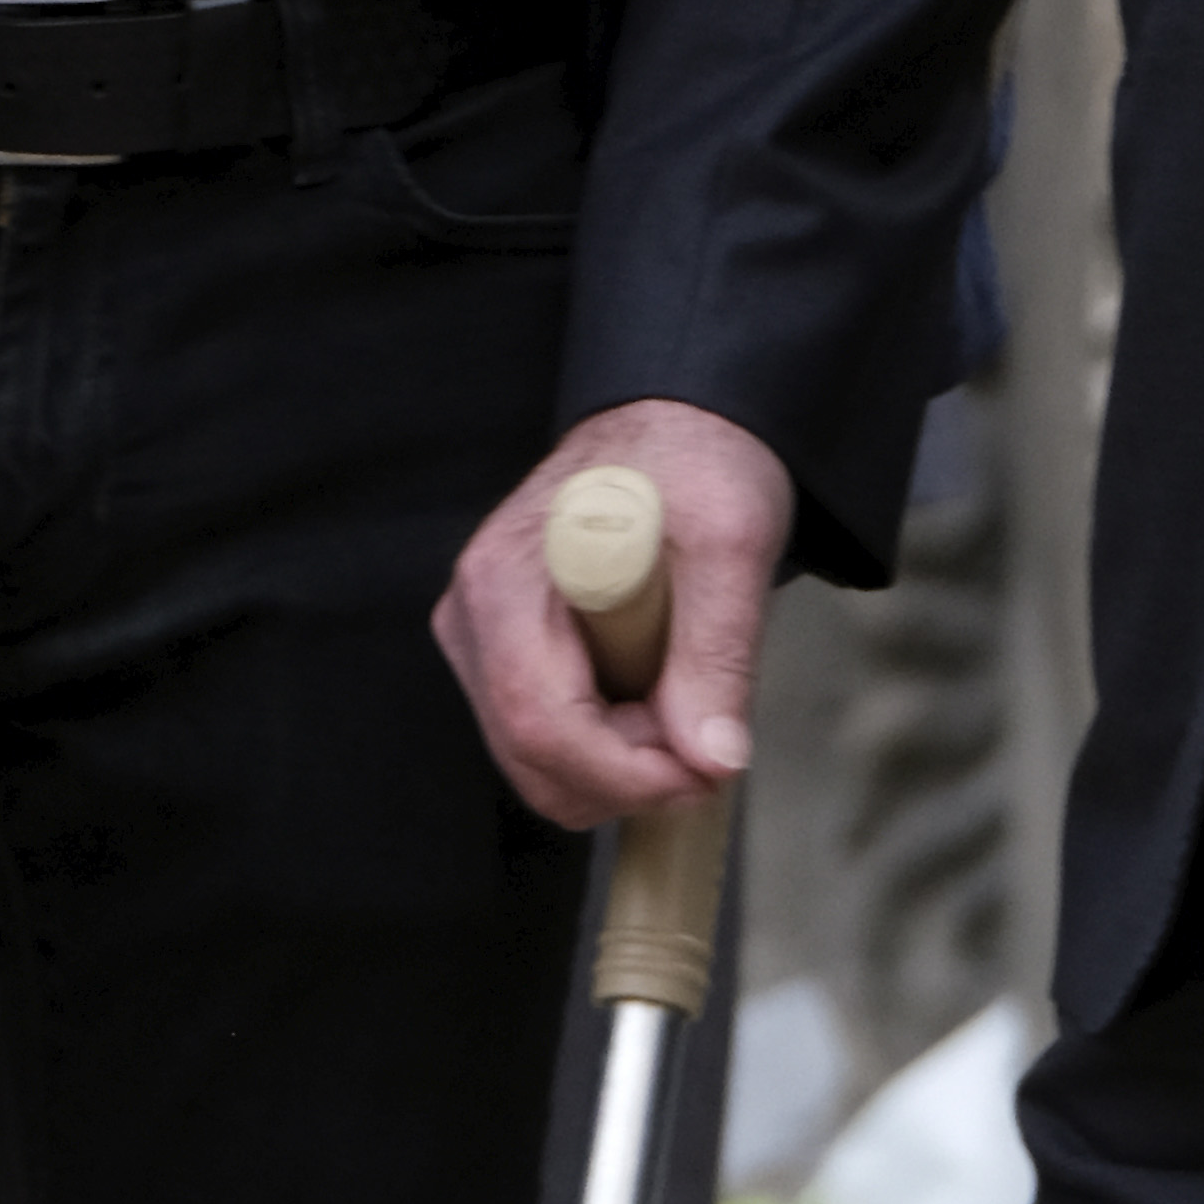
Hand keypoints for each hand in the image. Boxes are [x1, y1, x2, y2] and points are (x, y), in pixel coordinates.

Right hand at [435, 397, 793, 829]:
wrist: (678, 426)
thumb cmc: (695, 464)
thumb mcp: (731, 545)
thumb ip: (718, 653)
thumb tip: (711, 759)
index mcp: (506, 581)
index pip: (540, 722)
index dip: (624, 773)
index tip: (701, 775)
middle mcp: (472, 614)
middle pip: (529, 757)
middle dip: (625, 777)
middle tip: (705, 743)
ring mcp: (481, 638)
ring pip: (535, 762)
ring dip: (619, 767)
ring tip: (685, 706)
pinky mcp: (504, 655)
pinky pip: (545, 740)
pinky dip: (606, 750)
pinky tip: (653, 699)